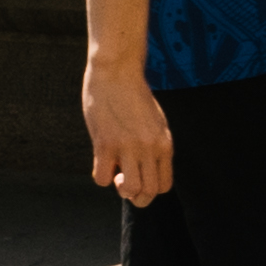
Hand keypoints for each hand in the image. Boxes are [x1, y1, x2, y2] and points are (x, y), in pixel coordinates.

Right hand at [84, 54, 173, 205]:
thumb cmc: (133, 93)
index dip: (150, 189)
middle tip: (124, 179)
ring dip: (119, 188)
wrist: (117, 70)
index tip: (139, 176)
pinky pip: (102, 178)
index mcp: (164, 143)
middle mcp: (149, 148)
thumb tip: (145, 169)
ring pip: (130, 190)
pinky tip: (100, 160)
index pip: (164, 186)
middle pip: (148, 193)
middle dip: (135, 196)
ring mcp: (128, 146)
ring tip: (114, 170)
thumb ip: (154, 145)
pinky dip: (100, 176)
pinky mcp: (105, 143)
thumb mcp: (155, 121)